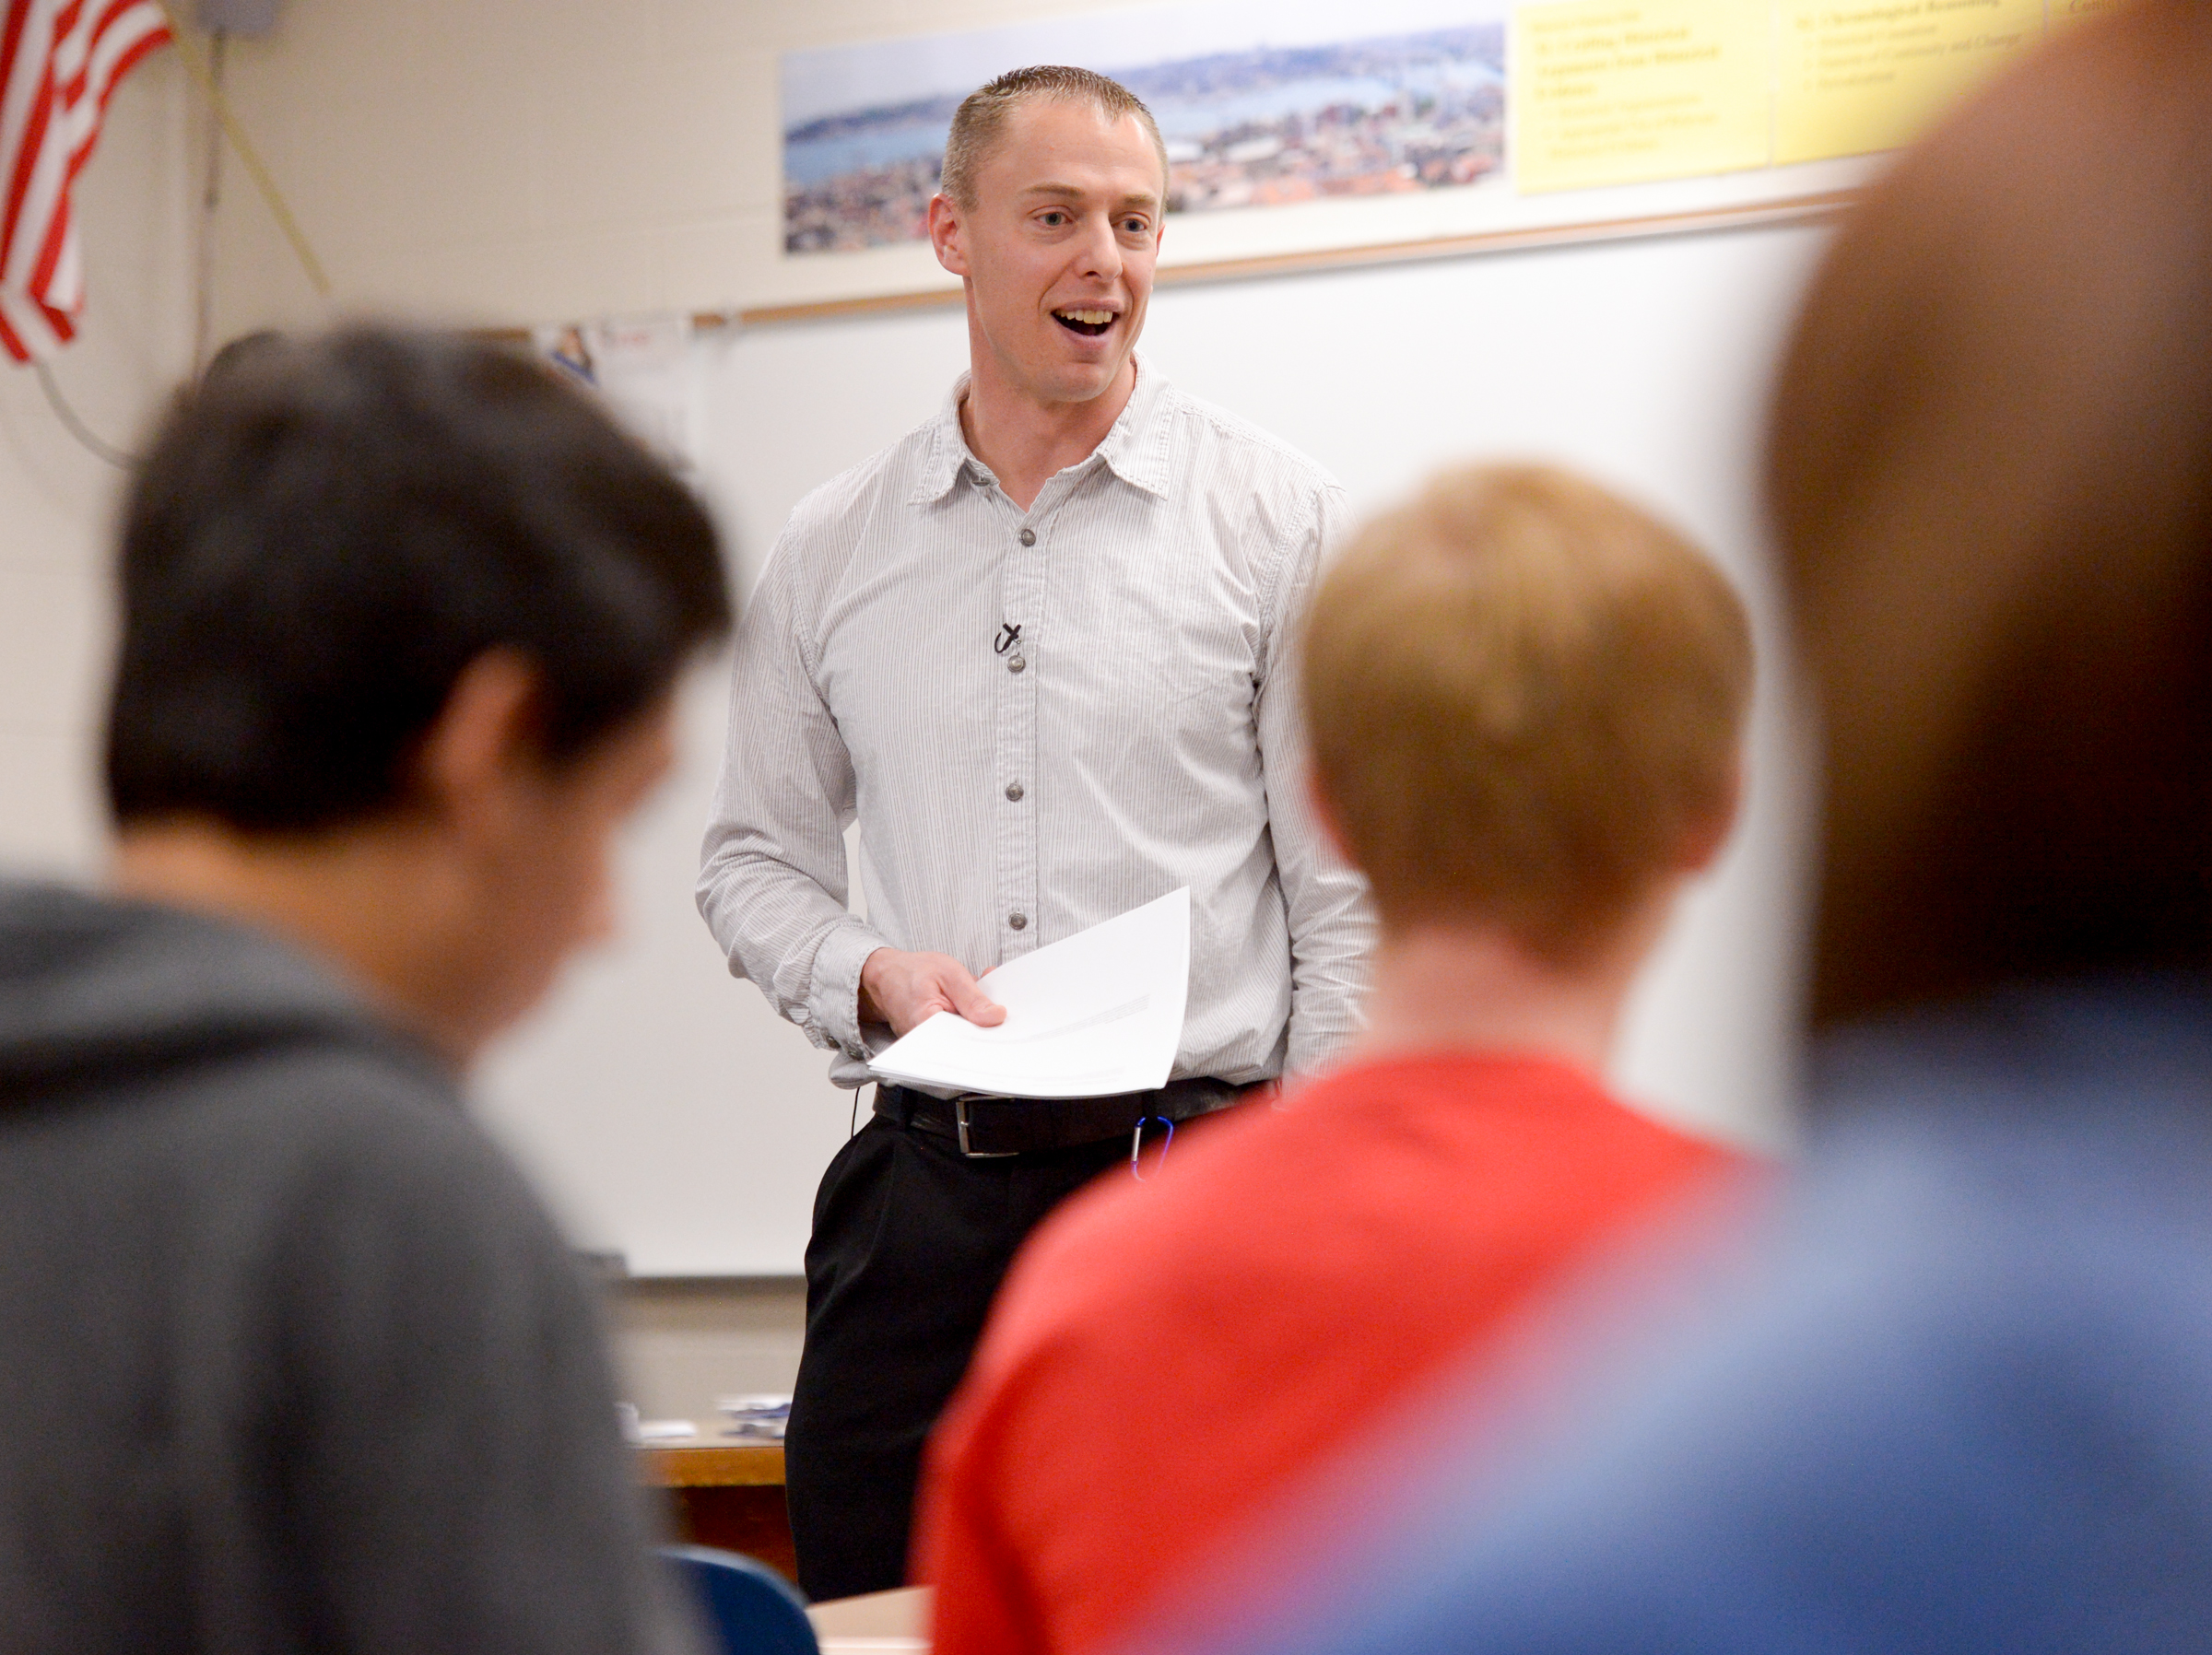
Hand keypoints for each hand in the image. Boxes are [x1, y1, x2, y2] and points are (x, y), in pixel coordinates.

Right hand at [858, 948, 1004, 1036]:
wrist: (885, 976)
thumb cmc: (911, 971)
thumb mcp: (948, 974)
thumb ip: (973, 997)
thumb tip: (996, 1017)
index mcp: (926, 1025)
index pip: (965, 1042)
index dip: (988, 1036)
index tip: (1007, 1029)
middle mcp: (925, 1043)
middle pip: (967, 1046)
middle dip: (988, 1031)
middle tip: (1001, 1015)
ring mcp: (929, 1046)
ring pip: (964, 1043)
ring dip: (979, 1027)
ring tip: (987, 1010)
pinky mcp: (934, 1043)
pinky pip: (958, 1039)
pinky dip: (970, 1026)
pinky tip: (976, 1013)